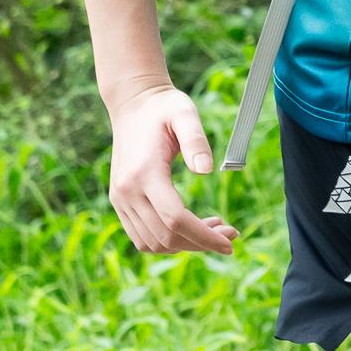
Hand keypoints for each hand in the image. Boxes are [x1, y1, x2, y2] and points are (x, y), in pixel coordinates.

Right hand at [107, 85, 235, 255]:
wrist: (132, 104)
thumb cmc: (163, 108)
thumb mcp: (185, 114)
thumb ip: (196, 140)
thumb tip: (207, 171)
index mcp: (144, 172)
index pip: (176, 219)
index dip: (205, 236)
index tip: (230, 242)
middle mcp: (127, 191)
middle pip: (166, 237)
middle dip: (201, 243)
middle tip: (231, 234)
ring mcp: (120, 199)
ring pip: (153, 243)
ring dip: (186, 245)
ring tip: (214, 229)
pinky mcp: (120, 202)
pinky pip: (142, 237)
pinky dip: (168, 241)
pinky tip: (191, 228)